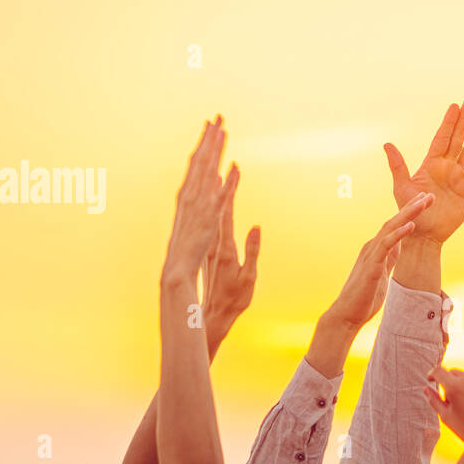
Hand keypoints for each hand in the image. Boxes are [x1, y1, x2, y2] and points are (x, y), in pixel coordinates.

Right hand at [165, 116, 231, 281]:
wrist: (175, 269)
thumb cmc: (184, 246)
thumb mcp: (190, 216)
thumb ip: (198, 196)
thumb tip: (209, 178)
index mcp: (186, 194)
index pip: (196, 162)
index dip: (204, 143)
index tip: (211, 124)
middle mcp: (190, 195)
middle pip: (201, 160)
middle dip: (210, 137)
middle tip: (219, 116)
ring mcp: (199, 206)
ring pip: (208, 172)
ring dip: (216, 151)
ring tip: (225, 130)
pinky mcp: (209, 220)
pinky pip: (220, 198)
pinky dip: (228, 182)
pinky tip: (236, 168)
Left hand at [203, 169, 260, 348]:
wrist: (212, 313)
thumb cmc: (234, 299)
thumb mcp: (249, 278)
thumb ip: (252, 251)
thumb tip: (255, 226)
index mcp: (223, 246)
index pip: (224, 211)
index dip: (227, 189)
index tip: (232, 167)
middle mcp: (212, 239)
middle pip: (213, 200)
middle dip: (216, 172)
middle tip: (219, 150)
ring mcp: (209, 241)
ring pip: (208, 205)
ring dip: (212, 179)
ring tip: (214, 157)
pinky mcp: (209, 245)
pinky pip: (208, 215)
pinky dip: (210, 197)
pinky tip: (210, 185)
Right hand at [325, 193, 434, 329]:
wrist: (348, 314)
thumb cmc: (365, 296)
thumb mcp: (382, 273)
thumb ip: (389, 258)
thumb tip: (399, 246)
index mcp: (376, 249)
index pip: (395, 226)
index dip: (410, 213)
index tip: (424, 202)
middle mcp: (373, 247)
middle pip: (394, 222)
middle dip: (412, 207)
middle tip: (429, 195)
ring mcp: (371, 255)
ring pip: (391, 228)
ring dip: (408, 214)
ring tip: (423, 202)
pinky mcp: (372, 266)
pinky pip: (387, 246)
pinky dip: (399, 234)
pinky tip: (411, 225)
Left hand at [383, 99, 463, 243]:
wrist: (426, 234)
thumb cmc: (411, 212)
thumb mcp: (402, 187)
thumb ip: (397, 165)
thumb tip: (386, 143)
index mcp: (431, 164)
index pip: (442, 138)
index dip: (448, 122)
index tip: (454, 106)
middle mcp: (446, 167)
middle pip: (458, 138)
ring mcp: (460, 177)